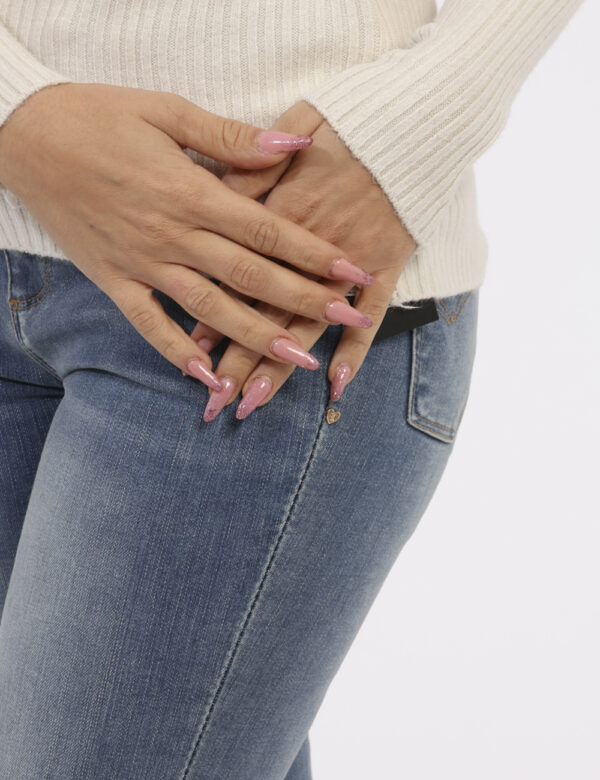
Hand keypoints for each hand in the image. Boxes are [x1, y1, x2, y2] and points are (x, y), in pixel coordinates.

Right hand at [0, 83, 373, 388]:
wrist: (22, 136)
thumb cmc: (96, 116)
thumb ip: (232, 137)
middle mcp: (172, 235)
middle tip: (347, 322)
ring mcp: (142, 264)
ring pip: (210, 309)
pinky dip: (177, 353)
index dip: (314, 254)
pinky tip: (207, 376)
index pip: (267, 231)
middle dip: (303, 301)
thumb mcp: (165, 109)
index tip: (352, 274)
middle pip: (250, 276)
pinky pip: (149, 325)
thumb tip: (295, 145)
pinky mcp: (112, 281)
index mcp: (191, 193)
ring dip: (256, 336)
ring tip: (297, 360)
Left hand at [189, 101, 416, 419]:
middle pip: (268, 314)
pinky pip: (371, 317)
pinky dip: (355, 350)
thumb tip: (210, 198)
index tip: (194, 356)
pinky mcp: (386, 269)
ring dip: (281, 368)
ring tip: (254, 403)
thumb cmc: (348, 121)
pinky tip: (335, 386)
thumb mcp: (290, 130)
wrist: (415, 122)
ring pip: (309, 326)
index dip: (215, 317)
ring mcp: (352, 266)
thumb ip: (248, 168)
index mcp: (281, 217)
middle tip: (216, 402)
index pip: (239, 278)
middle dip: (240, 360)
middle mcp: (311, 252)